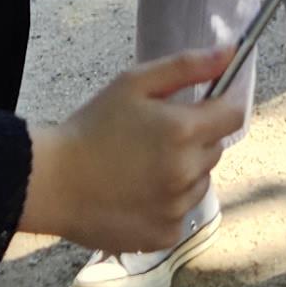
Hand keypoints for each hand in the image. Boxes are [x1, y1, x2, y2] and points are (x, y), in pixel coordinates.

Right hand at [22, 49, 246, 250]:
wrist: (52, 182)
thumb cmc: (90, 127)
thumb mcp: (133, 84)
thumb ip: (186, 66)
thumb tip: (230, 52)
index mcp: (183, 131)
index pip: (233, 115)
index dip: (220, 107)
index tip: (201, 108)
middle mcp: (187, 172)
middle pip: (215, 149)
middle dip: (195, 140)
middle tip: (155, 138)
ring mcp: (177, 207)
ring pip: (200, 182)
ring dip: (184, 173)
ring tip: (142, 168)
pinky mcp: (164, 234)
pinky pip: (181, 213)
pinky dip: (167, 204)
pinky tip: (137, 195)